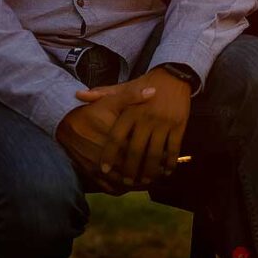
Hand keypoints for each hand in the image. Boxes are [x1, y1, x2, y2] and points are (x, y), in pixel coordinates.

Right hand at [56, 80, 155, 193]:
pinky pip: (110, 188)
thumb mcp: (110, 101)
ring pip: (123, 183)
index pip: (140, 153)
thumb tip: (153, 91)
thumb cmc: (90, 111)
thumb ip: (132, 97)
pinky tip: (130, 186)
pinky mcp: (91, 174)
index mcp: (117, 140)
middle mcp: (108, 158)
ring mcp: (99, 169)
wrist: (64, 122)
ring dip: (137, 185)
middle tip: (161, 174)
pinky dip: (122, 189)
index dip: (155, 157)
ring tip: (149, 182)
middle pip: (134, 172)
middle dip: (148, 175)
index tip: (166, 158)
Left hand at [76, 67, 191, 186]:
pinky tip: (166, 171)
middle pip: (135, 151)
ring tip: (145, 180)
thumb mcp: (124, 88)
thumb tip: (78, 95)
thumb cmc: (145, 84)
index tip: (104, 170)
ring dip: (150, 171)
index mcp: (130, 111)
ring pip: (155, 154)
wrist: (173, 75)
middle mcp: (146, 118)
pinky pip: (173, 149)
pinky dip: (169, 163)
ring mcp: (163, 123)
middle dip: (130, 170)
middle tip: (127, 181)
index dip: (109, 155)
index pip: (116, 137)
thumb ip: (102, 94)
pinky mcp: (179, 125)